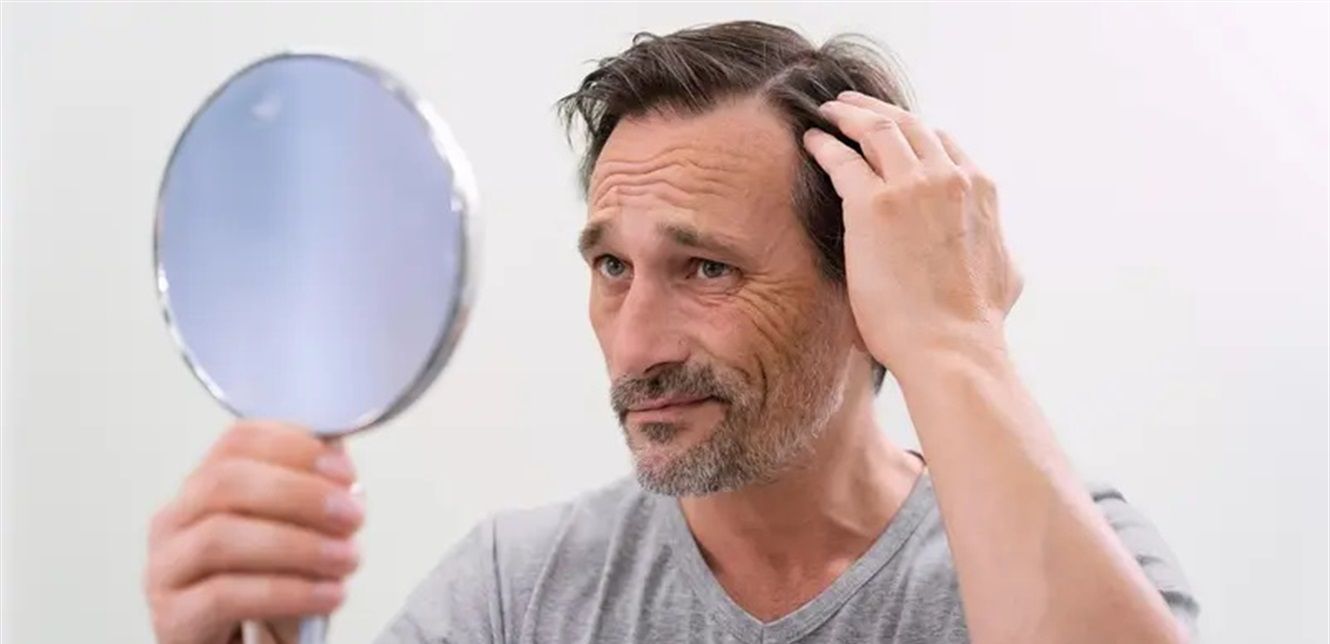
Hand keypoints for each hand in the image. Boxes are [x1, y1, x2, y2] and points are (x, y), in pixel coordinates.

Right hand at [144, 421, 363, 643]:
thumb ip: (313, 495)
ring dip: (298, 545)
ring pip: (221, 537)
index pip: (237, 441)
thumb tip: (342, 466)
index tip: (345, 472)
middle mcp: (175, 520)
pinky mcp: (173, 617)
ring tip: (347, 559)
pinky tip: (329, 595)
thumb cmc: (268, 585)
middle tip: (352, 517)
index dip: (295, 447)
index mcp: (203, 487)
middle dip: (300, 494)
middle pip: (226, 483)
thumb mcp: (292, 532)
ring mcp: (166, 569)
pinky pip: (226, 595)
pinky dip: (288, 592)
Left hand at [802, 91, 1022, 376]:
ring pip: (876, 129)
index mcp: (980, 190)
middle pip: (908, 125)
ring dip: (850, 114)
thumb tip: (994, 243)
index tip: (892, 133)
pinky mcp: (872, 204)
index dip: (913, 133)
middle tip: (852, 105)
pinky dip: (825, 144)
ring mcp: (911, 187)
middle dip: (878, 110)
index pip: (942, 143)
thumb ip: (994, 242)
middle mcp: (949, 177)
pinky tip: (812, 141)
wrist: (951, 347)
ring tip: (829, 111)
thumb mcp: (1006, 270)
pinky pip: (842, 158)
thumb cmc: (975, 323)